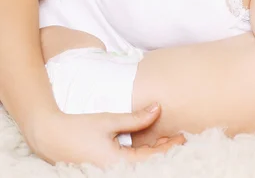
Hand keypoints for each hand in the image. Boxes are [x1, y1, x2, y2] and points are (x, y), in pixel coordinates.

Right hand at [28, 104, 184, 166]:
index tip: (183, 136)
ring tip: (166, 138)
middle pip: (146, 163)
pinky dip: (139, 154)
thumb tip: (158, 108)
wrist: (48, 135)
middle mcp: (112, 171)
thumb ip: (136, 118)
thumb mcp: (109, 120)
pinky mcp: (102, 168)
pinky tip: (147, 144)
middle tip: (178, 136)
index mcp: (116, 162)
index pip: (151, 158)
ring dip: (152, 152)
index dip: (169, 147)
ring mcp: (106, 171)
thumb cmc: (78, 127)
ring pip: (137, 164)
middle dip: (163, 150)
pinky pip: (126, 163)